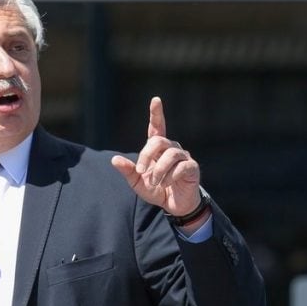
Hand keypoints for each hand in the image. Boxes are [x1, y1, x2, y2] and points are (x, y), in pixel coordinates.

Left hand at [111, 96, 201, 215]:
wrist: (174, 206)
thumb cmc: (156, 190)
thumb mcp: (137, 182)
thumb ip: (127, 171)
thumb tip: (114, 160)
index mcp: (158, 149)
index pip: (157, 127)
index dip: (156, 114)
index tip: (156, 100)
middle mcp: (171, 149)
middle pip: (158, 141)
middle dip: (146, 155)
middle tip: (140, 171)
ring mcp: (183, 157)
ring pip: (170, 154)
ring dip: (159, 170)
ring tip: (155, 182)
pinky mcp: (192, 168)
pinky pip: (182, 166)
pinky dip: (170, 176)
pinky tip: (167, 184)